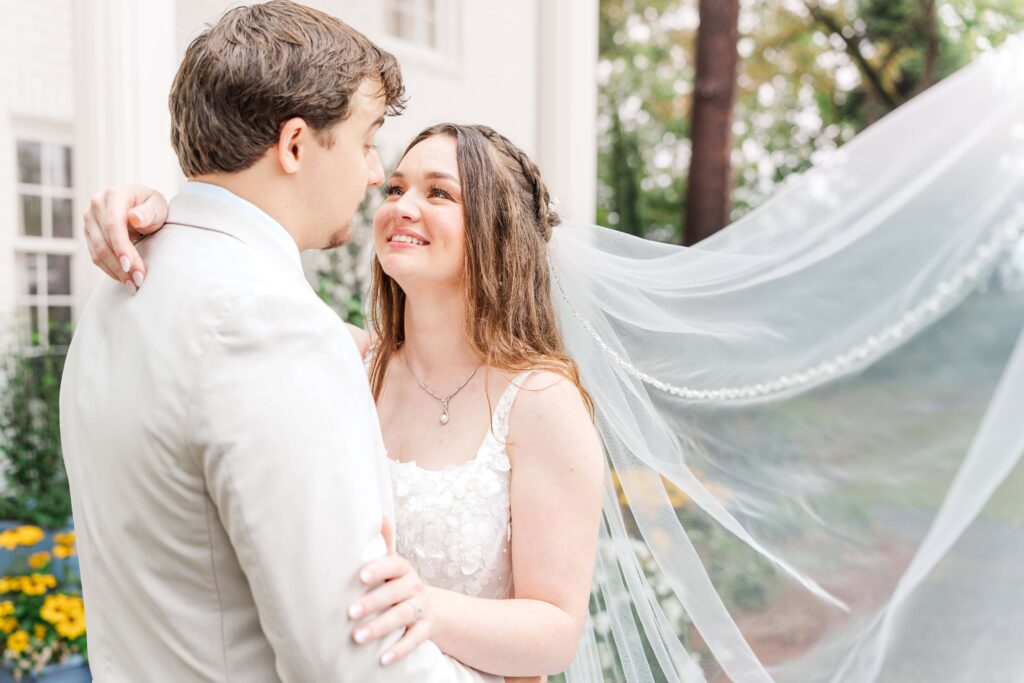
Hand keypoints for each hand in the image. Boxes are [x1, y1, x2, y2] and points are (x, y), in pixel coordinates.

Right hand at [83, 185, 167, 292]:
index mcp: (114, 195)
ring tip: (132, 285)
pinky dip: (110, 269)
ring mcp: (90, 219)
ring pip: (97, 251)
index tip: (130, 266)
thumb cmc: (152, 206)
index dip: (120, 247)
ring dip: (115, 271)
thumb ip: (148, 212)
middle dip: (121, 265)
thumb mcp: (157, 205)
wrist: (141, 205)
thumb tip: (134, 218)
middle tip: (138, 281)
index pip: (113, 224)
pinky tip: (123, 279)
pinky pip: (95, 255)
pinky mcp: (89, 233)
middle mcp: (97, 205)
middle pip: (104, 241)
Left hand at [348, 521, 432, 666]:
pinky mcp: (426, 630)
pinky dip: (400, 650)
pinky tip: (383, 659)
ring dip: (381, 627)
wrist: (432, 608)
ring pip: (404, 616)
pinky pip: (415, 640)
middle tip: (349, 612)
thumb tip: (376, 512)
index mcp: (403, 570)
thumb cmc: (400, 584)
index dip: (379, 569)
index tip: (360, 577)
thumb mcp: (393, 565)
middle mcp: (414, 587)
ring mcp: (422, 608)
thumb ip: (383, 542)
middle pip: (396, 593)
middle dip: (374, 602)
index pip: (394, 565)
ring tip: (358, 638)